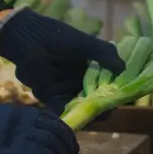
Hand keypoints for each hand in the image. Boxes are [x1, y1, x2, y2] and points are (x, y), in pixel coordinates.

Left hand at [0, 8, 125, 113]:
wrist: (28, 38)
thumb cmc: (58, 37)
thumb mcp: (84, 42)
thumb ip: (104, 53)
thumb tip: (124, 67)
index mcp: (90, 68)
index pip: (107, 85)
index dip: (113, 93)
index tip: (116, 98)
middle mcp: (79, 81)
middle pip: (94, 101)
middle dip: (99, 107)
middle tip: (102, 111)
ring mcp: (64, 89)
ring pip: (79, 107)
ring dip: (84, 113)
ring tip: (89, 114)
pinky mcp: (49, 96)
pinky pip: (61, 109)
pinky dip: (67, 114)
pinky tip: (73, 116)